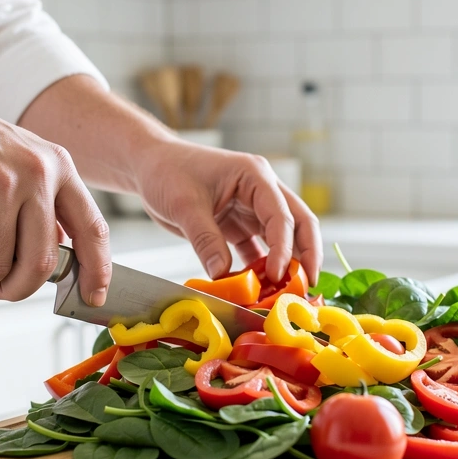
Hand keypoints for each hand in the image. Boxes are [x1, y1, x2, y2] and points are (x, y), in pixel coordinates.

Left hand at [133, 140, 322, 283]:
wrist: (149, 165)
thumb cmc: (167, 172)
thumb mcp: (184, 205)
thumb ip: (205, 240)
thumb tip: (222, 275)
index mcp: (254, 176)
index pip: (280, 215)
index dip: (284, 247)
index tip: (277, 275)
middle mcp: (262, 190)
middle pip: (298, 223)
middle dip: (306, 255)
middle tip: (307, 286)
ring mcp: (253, 208)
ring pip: (283, 238)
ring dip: (287, 264)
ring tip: (288, 293)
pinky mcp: (240, 224)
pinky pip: (258, 249)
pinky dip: (261, 269)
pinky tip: (260, 290)